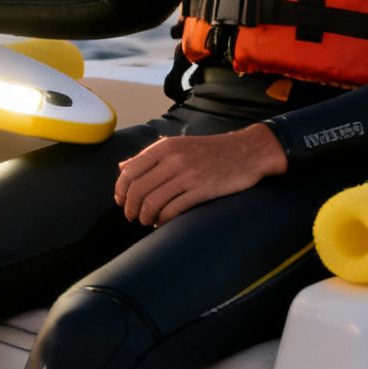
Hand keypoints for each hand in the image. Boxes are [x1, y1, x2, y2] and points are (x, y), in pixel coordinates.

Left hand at [113, 124, 288, 225]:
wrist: (247, 151)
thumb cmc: (210, 150)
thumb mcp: (178, 146)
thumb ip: (149, 157)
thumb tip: (122, 168)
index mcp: (164, 147)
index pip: (130, 171)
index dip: (120, 190)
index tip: (120, 201)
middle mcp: (173, 159)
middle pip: (138, 189)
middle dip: (130, 207)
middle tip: (131, 217)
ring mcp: (188, 174)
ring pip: (153, 202)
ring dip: (145, 216)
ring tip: (146, 221)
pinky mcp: (202, 190)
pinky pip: (173, 210)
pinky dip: (163, 220)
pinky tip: (163, 222)